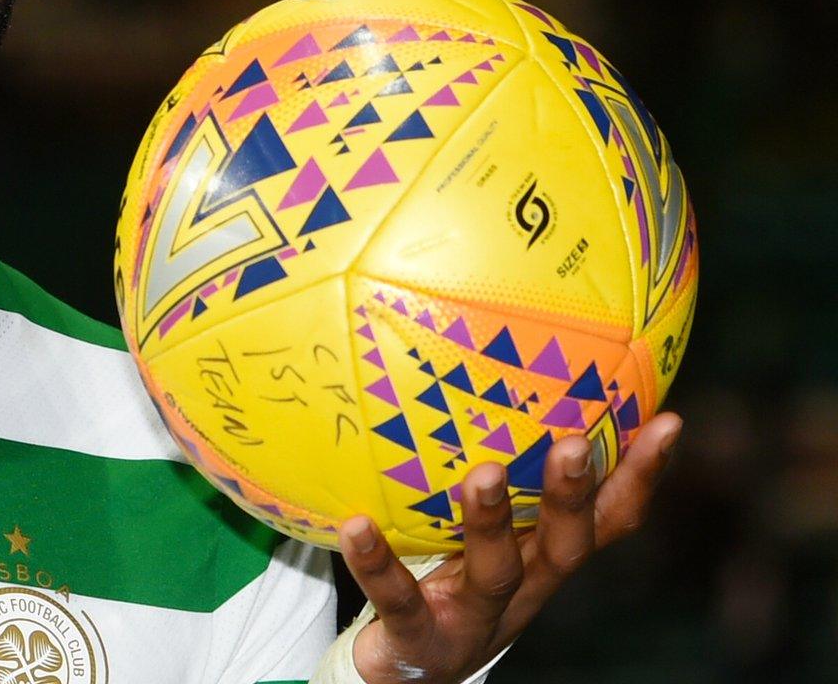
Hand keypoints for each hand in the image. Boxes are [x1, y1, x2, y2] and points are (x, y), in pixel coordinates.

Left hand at [338, 412, 681, 683]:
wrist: (405, 672)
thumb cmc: (448, 578)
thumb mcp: (482, 528)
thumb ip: (495, 468)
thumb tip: (486, 369)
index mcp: (542, 557)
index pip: (608, 518)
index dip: (641, 477)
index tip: (668, 421)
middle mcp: (523, 589)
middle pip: (565, 546)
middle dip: (573, 496)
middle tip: (575, 443)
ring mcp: (472, 618)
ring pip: (494, 574)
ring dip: (490, 523)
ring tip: (481, 476)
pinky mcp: (418, 638)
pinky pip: (397, 600)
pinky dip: (377, 564)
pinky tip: (355, 526)